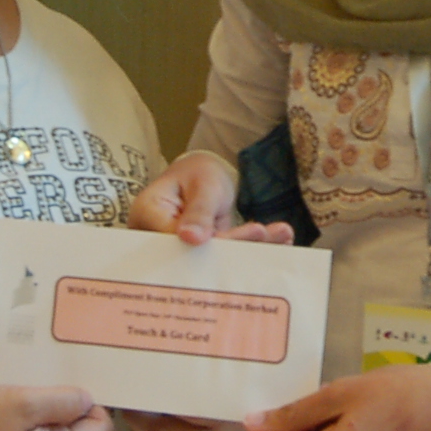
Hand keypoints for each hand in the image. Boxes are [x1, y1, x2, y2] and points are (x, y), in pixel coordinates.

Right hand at [131, 151, 282, 244]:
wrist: (201, 176)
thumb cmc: (196, 172)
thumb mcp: (202, 184)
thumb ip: (199, 211)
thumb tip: (190, 239)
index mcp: (148, 215)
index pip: (177, 238)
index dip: (212, 242)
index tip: (249, 234)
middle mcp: (158, 238)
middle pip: (196, 253)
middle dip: (238, 247)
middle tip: (268, 235)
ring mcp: (179, 249)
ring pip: (215, 257)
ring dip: (251, 247)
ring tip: (283, 234)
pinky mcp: (201, 257)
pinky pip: (225, 255)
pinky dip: (252, 247)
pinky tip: (279, 239)